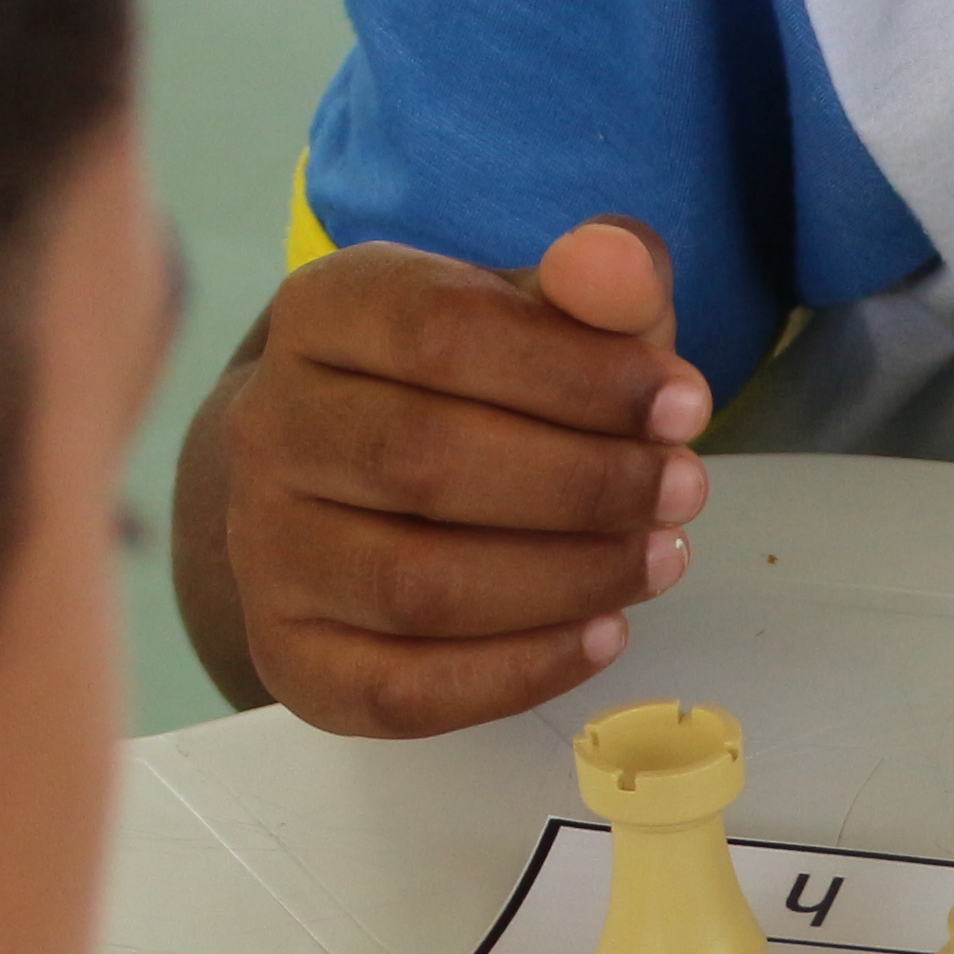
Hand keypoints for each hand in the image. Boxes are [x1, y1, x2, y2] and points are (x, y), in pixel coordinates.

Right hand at [196, 217, 711, 735]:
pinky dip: (521, 671)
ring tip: (660, 558)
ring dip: (565, 578)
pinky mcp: (295, 656)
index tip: (685, 404)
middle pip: (426, 461)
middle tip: (685, 490)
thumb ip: (593, 285)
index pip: (438, 330)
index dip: (578, 373)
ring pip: (419, 585)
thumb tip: (619, 264)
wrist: (335, 484)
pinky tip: (602, 634)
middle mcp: (271, 429)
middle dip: (584, 483)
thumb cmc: (460, 389)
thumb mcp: (531, 315)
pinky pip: (406, 689)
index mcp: (322, 313)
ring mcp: (268, 552)